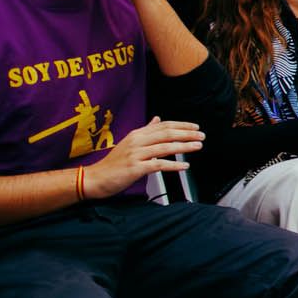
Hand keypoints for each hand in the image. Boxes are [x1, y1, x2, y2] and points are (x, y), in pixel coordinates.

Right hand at [87, 117, 205, 198]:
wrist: (96, 178)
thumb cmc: (114, 163)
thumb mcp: (129, 143)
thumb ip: (145, 131)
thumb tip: (157, 119)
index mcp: (137, 134)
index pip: (163, 126)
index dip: (181, 125)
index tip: (195, 127)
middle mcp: (137, 142)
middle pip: (166, 134)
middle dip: (187, 134)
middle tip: (201, 136)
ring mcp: (136, 154)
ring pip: (165, 147)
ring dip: (184, 146)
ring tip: (197, 146)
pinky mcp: (135, 168)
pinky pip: (158, 164)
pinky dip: (174, 165)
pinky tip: (185, 166)